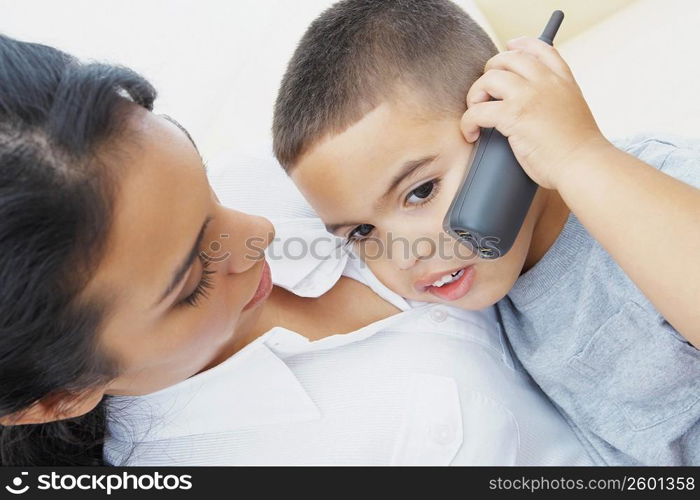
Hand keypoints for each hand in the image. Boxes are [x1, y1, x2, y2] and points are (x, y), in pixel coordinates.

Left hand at [461, 36, 611, 189]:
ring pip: (488, 78)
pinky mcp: (513, 115)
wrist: (584, 164)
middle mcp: (545, 82)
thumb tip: (537, 106)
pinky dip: (468, 122)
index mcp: (563, 81)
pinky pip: (477, 110)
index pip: (541, 49)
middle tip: (484, 94)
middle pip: (507, 58)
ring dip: (475, 95)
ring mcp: (528, 96)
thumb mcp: (575, 112)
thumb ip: (557, 100)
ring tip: (477, 113)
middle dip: (490, 72)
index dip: (521, 45)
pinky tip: (472, 134)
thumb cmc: (578, 150)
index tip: (509, 46)